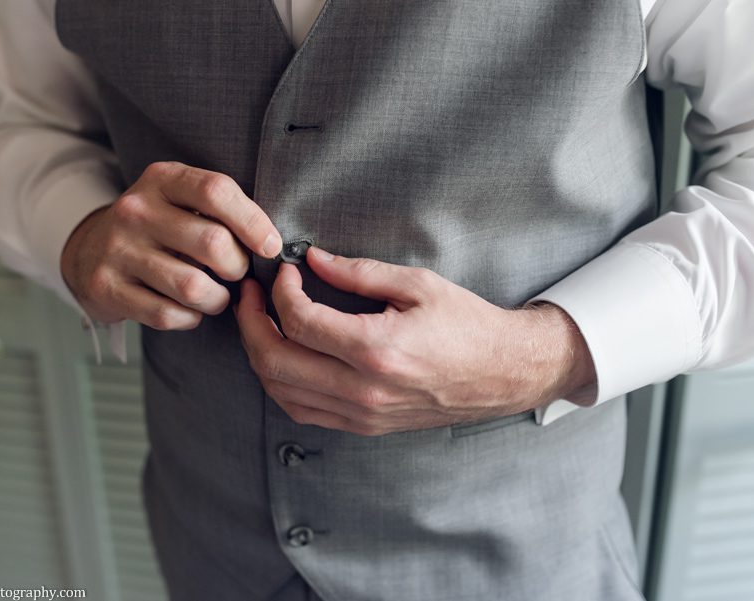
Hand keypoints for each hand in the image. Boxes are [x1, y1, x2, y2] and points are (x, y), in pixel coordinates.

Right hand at [61, 162, 281, 329]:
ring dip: (216, 299)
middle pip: (213, 243)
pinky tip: (188, 310)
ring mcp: (117, 249)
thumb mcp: (180, 201)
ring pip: (192, 286)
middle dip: (237, 267)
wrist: (88, 252)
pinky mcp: (106, 287)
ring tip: (216, 296)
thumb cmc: (156, 228)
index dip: (253, 222)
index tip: (270, 246)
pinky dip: (189, 318)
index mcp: (161, 179)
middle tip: (236, 273)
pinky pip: (167, 314)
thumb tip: (270, 245)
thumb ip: (220, 211)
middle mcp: (135, 210)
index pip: (216, 191)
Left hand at [235, 247, 595, 435]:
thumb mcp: (418, 284)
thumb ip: (359, 272)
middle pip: (275, 361)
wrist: (503, 373)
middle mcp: (364, 389)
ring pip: (280, 392)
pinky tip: (282, 356)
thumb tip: (313, 260)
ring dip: (259, 354)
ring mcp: (362, 414)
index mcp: (377, 349)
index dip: (279, 291)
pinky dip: (280, 383)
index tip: (284, 271)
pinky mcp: (364, 426)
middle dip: (250, 322)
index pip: (299, 321)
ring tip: (259, 322)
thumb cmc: (468, 325)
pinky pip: (303, 411)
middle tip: (250, 294)